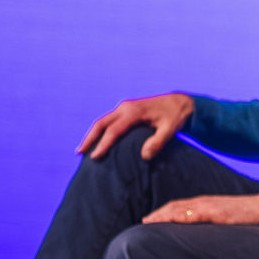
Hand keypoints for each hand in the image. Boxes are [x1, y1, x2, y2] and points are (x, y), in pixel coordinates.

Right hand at [80, 93, 195, 160]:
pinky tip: (97, 142)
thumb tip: (144, 156)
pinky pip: (109, 121)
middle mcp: (125, 107)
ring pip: (102, 121)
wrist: (179, 102)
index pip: (113, 130)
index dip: (103, 144)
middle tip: (79, 153)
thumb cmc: (175, 116)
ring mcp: (124, 107)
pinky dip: (101, 131)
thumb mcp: (170, 130)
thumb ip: (158, 142)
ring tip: (83, 150)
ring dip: (92, 134)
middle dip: (89, 138)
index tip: (94, 156)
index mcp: (134, 112)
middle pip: (101, 123)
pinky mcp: (126, 110)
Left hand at [140, 193, 258, 226]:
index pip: (180, 207)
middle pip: (175, 206)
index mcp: (207, 204)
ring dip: (162, 215)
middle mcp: (205, 202)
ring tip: (148, 223)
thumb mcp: (229, 220)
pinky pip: (193, 213)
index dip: (164, 212)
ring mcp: (209, 206)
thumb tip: (207, 235)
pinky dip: (178, 216)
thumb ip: (216, 223)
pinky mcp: (215, 211)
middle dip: (158, 214)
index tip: (150, 220)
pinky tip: (169, 221)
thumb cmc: (251, 216)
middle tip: (143, 222)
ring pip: (179, 208)